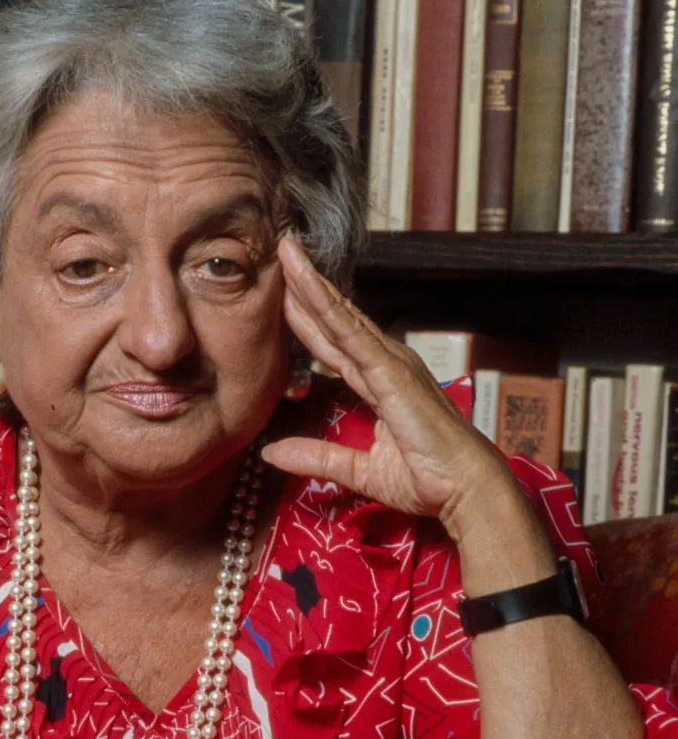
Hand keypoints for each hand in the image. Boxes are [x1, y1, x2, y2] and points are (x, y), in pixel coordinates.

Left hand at [263, 235, 516, 535]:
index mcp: (378, 382)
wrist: (466, 489)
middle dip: (305, 286)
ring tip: (287, 250)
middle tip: (280, 249)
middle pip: (334, 320)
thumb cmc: (427, 478)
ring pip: (341, 317)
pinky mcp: (392, 372)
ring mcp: (390, 363)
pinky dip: (328, 308)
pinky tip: (308, 285)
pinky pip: (352, 335)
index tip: (280, 291)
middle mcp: (384, 364)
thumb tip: (271, 452)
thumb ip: (317, 457)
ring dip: (312, 284)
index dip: (307, 316)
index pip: (333, 343)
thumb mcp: (359, 470)